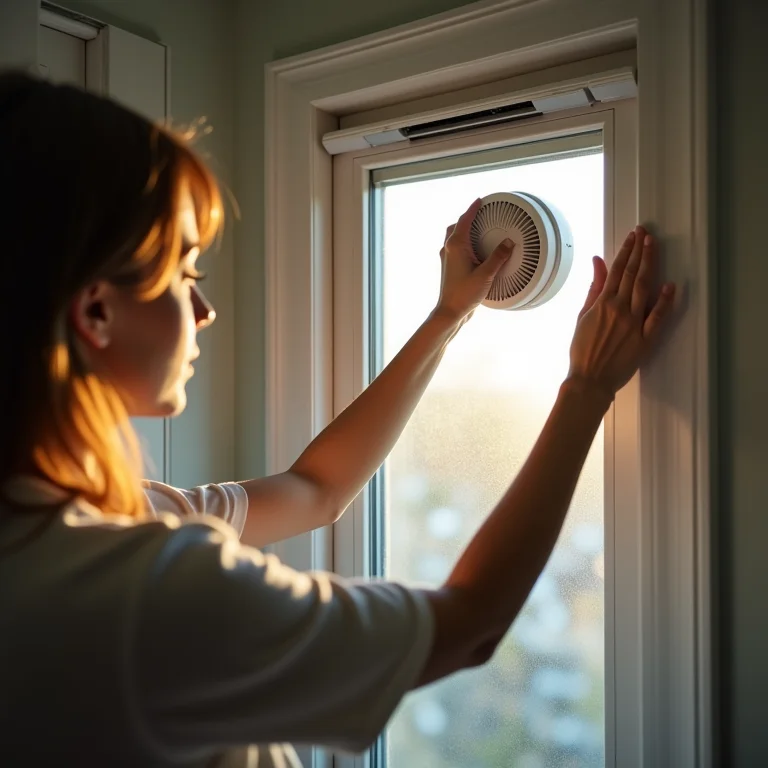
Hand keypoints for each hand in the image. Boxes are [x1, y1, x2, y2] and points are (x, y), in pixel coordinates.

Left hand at [434, 199, 513, 323]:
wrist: (450, 312)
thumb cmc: (464, 294)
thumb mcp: (486, 274)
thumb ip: (498, 257)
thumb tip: (508, 242)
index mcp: (455, 246)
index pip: (464, 220)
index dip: (472, 209)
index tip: (479, 200)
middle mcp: (448, 250)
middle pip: (455, 227)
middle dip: (466, 218)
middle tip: (479, 213)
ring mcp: (447, 259)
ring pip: (454, 238)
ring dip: (464, 231)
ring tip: (477, 229)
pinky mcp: (450, 268)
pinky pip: (456, 249)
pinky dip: (464, 243)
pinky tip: (474, 250)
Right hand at [567, 226, 675, 397]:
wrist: (589, 379)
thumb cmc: (582, 350)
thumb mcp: (582, 316)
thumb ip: (593, 288)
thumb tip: (598, 262)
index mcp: (602, 303)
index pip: (617, 270)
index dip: (626, 251)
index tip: (632, 236)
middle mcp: (619, 309)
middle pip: (632, 273)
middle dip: (640, 250)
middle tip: (646, 232)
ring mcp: (634, 323)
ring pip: (644, 287)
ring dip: (650, 264)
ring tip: (653, 246)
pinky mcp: (645, 339)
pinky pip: (658, 317)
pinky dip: (664, 301)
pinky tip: (670, 285)